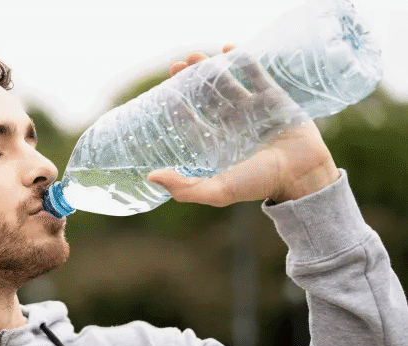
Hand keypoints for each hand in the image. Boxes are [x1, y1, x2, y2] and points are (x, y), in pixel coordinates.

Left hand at [147, 45, 338, 205]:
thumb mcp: (218, 191)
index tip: (164, 91)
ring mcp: (253, 110)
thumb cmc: (259, 184)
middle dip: (191, 81)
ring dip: (211, 68)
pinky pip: (256, 74)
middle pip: (206, 98)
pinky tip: (228, 48)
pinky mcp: (273, 98)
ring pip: (227, 83)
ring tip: (195, 55)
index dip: (178, 107)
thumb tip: (151, 177)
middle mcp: (233, 125)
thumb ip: (185, 188)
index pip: (192, 122)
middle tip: (177, 64)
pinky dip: (242, 60)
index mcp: (218, 144)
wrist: (301, 174)